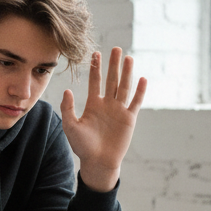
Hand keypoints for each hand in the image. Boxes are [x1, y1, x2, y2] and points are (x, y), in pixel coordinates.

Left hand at [60, 47, 146, 191]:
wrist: (97, 162)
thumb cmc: (82, 146)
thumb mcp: (70, 126)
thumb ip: (68, 108)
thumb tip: (67, 90)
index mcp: (93, 104)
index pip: (95, 81)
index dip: (95, 68)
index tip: (96, 53)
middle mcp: (107, 104)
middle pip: (111, 80)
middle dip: (113, 64)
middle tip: (116, 48)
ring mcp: (119, 110)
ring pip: (123, 87)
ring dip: (126, 73)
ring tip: (128, 58)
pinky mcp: (129, 119)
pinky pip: (135, 102)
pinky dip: (139, 91)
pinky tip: (142, 78)